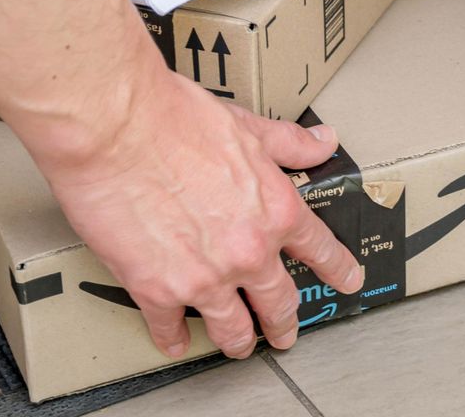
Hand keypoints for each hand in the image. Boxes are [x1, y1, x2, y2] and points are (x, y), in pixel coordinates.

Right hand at [40, 70, 362, 358]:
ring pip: (233, 329)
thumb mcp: (247, 126)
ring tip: (239, 346)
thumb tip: (322, 141)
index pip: (320, 250)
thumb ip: (287, 142)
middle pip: (279, 303)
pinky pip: (170, 328)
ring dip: (238, 342)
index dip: (338, 270)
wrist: (117, 127)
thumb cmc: (175, 118)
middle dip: (285, 323)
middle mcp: (248, 251)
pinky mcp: (156, 290)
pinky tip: (173, 341)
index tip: (346, 281)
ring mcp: (205, 277)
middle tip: (285, 332)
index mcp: (277, 210)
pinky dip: (172, 338)